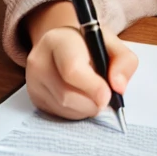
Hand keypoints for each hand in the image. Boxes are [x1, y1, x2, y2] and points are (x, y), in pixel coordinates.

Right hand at [24, 1, 137, 118]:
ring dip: (86, 108)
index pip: (72, 69)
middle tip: (104, 94)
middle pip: (67, 95)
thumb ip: (124, 61)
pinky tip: (80, 97)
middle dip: (92, 102)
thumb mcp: (111, 43)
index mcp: (58, 40)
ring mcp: (33, 80)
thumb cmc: (88, 44)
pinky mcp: (34, 97)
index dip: (93, 87)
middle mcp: (39, 60)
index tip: (108, 95)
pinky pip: (59, 115)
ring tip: (92, 92)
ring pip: (64, 109)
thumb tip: (118, 87)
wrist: (62, 44)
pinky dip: (76, 112)